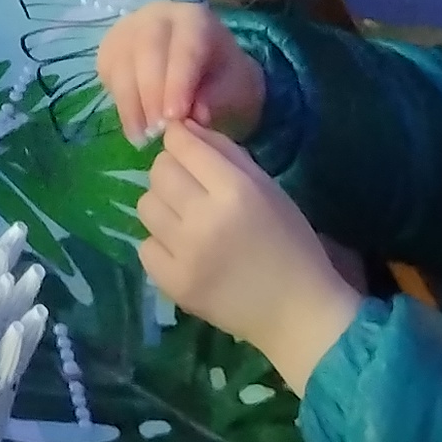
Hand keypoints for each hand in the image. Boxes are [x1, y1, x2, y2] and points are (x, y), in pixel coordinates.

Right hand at [99, 0, 265, 142]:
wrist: (205, 71)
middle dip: (151, 93)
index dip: (178, 82)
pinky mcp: (110, 48)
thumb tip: (195, 114)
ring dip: (131, 104)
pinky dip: (119, 103)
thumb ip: (218, 97)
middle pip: (146, 49)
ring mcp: (128, 29)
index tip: (175, 117)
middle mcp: (156, 16)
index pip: (183, 47)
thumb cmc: (222, 78)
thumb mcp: (234, 88)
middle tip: (158, 131)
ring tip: (144, 138)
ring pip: (121, 62)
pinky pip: (108, 75)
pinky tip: (135, 125)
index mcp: (194, 19)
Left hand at [137, 120, 360, 383]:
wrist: (297, 313)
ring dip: (164, 206)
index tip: (187, 148)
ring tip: (187, 220)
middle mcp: (205, 218)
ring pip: (145, 204)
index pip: (182, 144)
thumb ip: (227, 155)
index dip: (181, 140)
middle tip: (191, 188)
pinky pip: (145, 246)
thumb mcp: (269, 189)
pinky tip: (184, 251)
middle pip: (159, 171)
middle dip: (172, 171)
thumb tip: (185, 129)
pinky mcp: (173, 283)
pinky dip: (161, 244)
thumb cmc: (290, 245)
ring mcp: (185, 253)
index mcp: (236, 190)